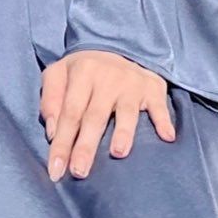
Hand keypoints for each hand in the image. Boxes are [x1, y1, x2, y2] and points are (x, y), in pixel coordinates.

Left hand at [40, 49, 175, 180]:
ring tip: (118, 153)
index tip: (56, 171)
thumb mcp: (58, 73)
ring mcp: (131, 83)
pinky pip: (159, 106)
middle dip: (86, 146)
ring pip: (126, 111)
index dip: (62, 143)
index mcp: (81, 73)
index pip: (69, 113)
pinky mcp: (153, 88)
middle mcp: (106, 77)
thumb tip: (53, 132)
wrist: (118, 44)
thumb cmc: (84, 71)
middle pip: (95, 117)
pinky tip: (167, 137)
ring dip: (123, 132)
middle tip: (79, 172)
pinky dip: (163, 121)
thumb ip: (50, 100)